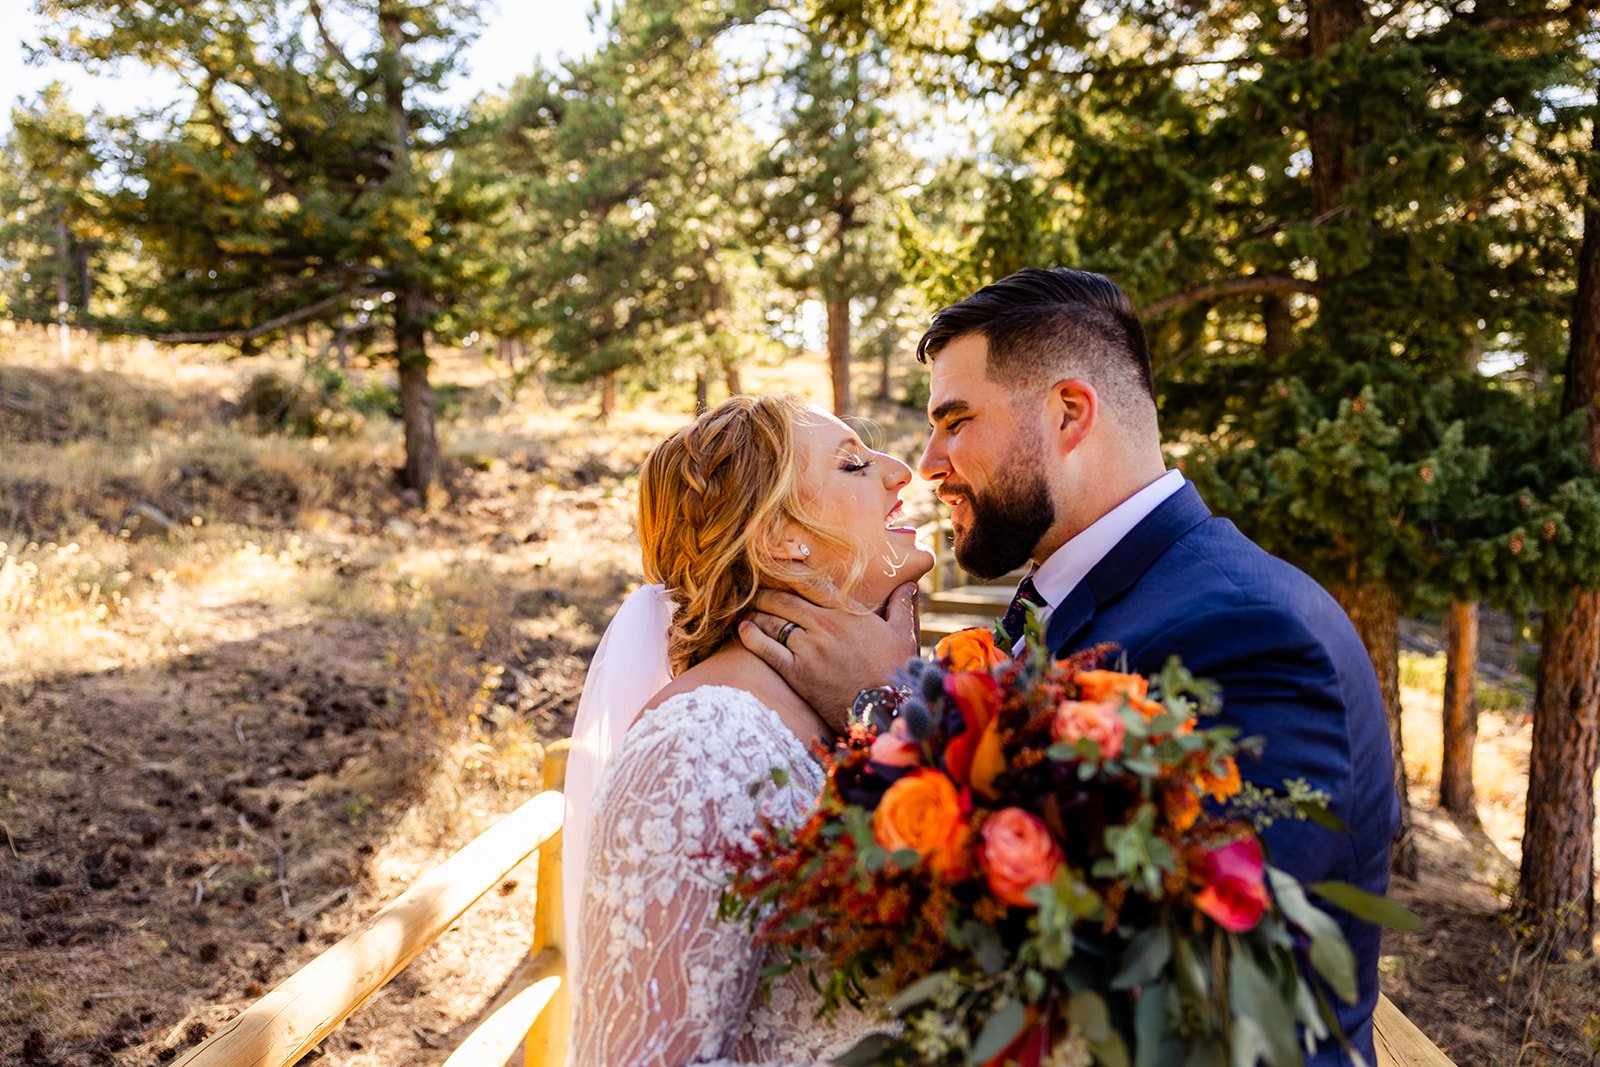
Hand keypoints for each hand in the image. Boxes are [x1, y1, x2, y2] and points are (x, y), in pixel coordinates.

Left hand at [739, 580, 920, 730]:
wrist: (884, 710)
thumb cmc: (896, 671)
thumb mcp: (904, 634)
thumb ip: (901, 606)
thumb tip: (909, 583)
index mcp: (847, 612)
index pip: (811, 583)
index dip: (789, 572)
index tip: (776, 564)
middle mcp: (824, 625)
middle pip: (785, 600)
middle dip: (766, 593)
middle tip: (754, 589)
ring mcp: (808, 648)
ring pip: (772, 621)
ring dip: (756, 612)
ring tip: (748, 609)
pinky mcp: (796, 673)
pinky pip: (766, 649)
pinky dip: (751, 637)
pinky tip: (742, 630)